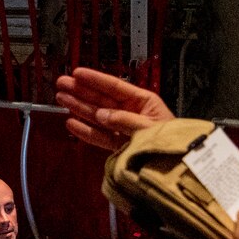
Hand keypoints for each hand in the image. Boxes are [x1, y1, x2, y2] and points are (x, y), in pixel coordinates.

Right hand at [55, 67, 174, 149]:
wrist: (177, 166)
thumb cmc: (171, 142)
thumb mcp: (150, 128)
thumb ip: (126, 121)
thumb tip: (102, 116)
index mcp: (144, 102)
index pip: (115, 87)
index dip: (95, 79)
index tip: (77, 73)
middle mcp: (131, 113)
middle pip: (102, 99)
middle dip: (81, 91)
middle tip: (62, 83)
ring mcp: (124, 130)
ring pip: (97, 116)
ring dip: (79, 106)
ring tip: (61, 98)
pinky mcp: (120, 146)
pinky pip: (100, 136)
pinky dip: (86, 131)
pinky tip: (72, 123)